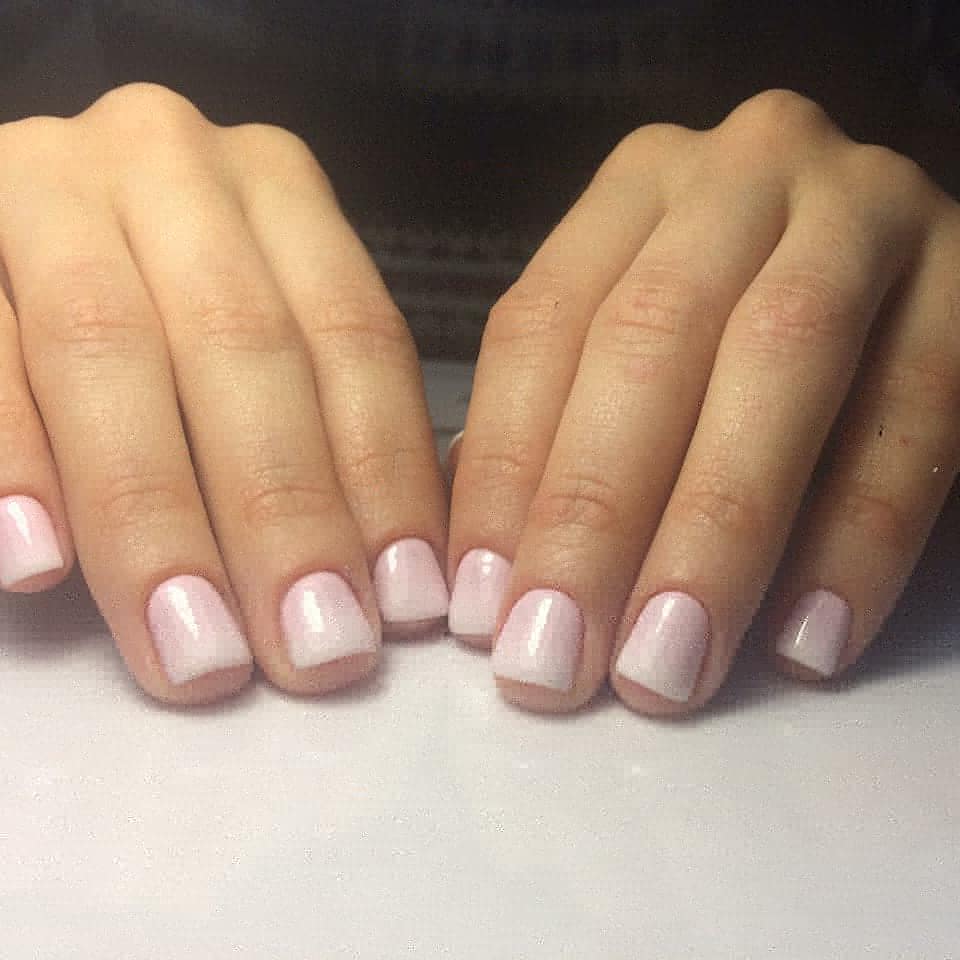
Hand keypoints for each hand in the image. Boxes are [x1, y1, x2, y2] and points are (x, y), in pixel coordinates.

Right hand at [0, 83, 448, 703]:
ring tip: (197, 646)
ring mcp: (49, 185)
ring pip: (108, 349)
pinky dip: (12, 459)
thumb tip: (394, 571)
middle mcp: (171, 166)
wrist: (31, 223)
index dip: (382, 477)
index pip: (353, 338)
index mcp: (274, 188)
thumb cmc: (167, 298)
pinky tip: (39, 565)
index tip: (402, 600)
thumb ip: (318, 419)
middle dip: (280, 514)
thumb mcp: (257, 334)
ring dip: (156, 517)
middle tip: (310, 647)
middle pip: (241, 346)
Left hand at [448, 89, 959, 714]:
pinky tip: (802, 641)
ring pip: (779, 363)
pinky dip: (856, 539)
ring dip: (716, 534)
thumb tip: (483, 563)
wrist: (893, 272)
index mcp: (635, 190)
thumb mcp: (634, 341)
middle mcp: (742, 174)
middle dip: (596, 516)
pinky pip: (916, 413)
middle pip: (648, 341)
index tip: (481, 608)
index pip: (540, 327)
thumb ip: (558, 423)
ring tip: (668, 666)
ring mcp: (864, 210)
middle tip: (558, 659)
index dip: (505, 474)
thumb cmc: (731, 331)